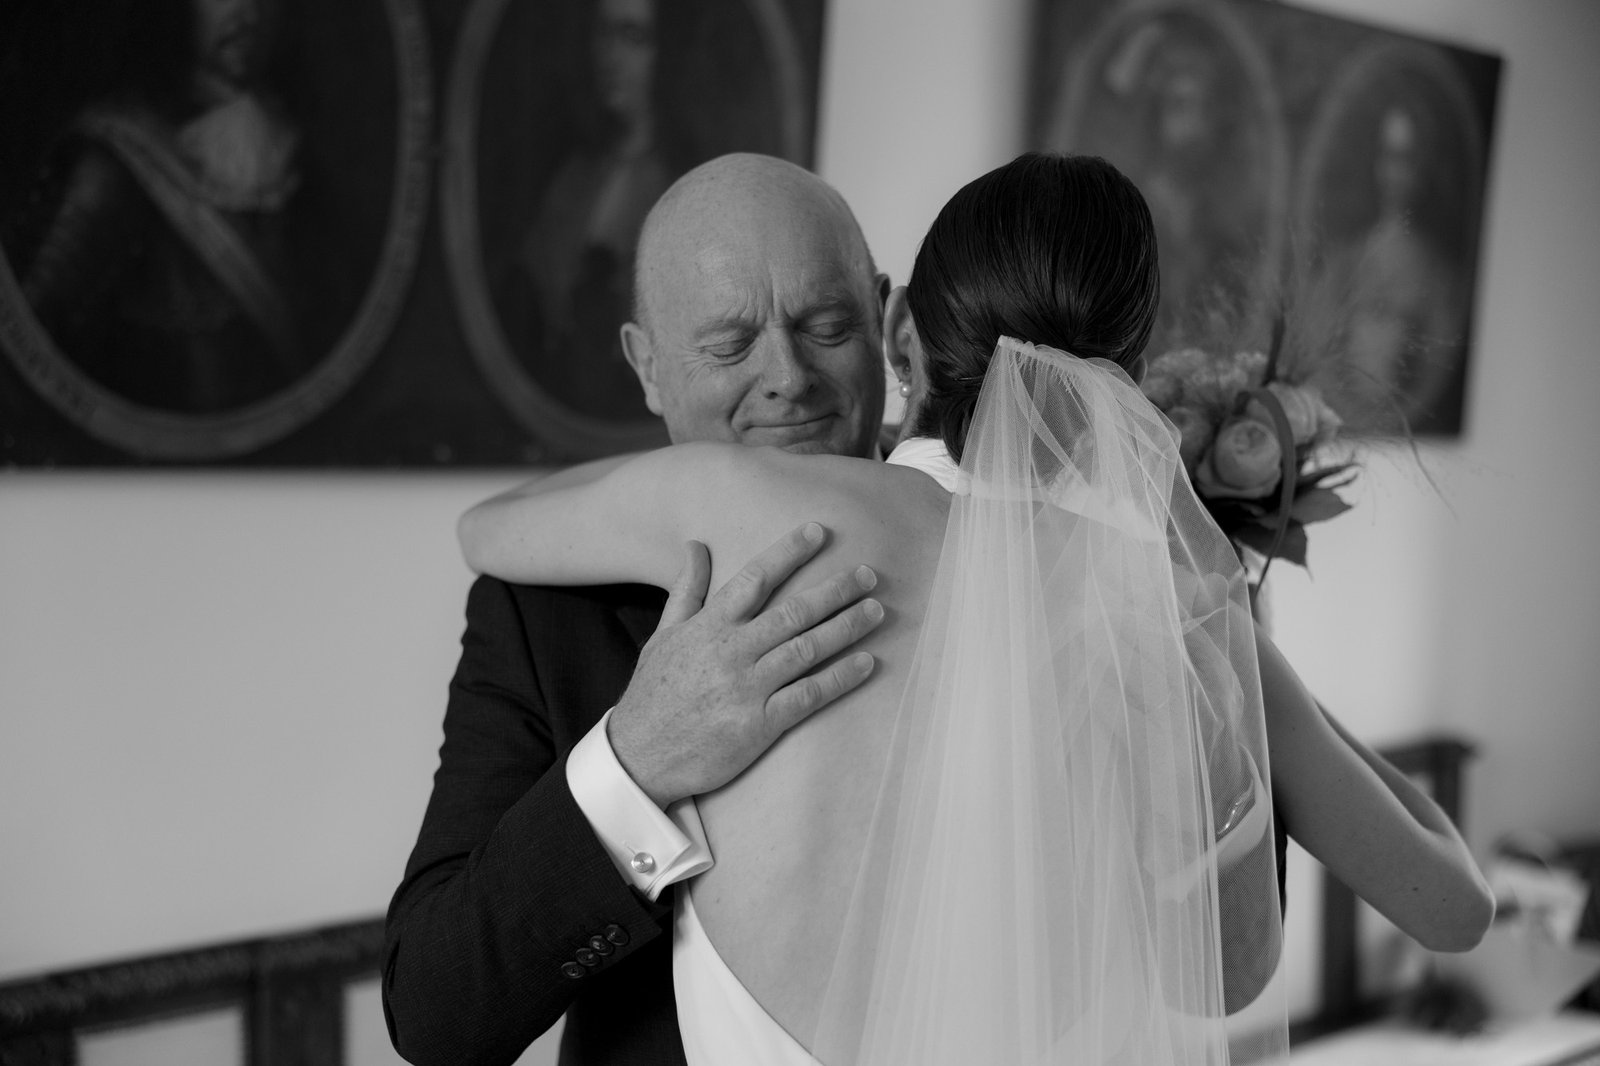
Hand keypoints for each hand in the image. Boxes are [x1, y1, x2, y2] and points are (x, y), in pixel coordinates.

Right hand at [609, 522, 883, 806]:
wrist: (637, 757)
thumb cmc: (653, 694)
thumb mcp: (663, 635)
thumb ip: (686, 590)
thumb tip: (695, 545)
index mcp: (708, 626)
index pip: (754, 578)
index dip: (788, 552)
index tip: (819, 531)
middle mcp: (731, 651)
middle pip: (793, 612)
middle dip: (835, 590)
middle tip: (869, 574)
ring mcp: (746, 688)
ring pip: (806, 649)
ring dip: (846, 628)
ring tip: (877, 611)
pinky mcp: (758, 725)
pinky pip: (808, 696)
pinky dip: (839, 679)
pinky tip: (867, 664)